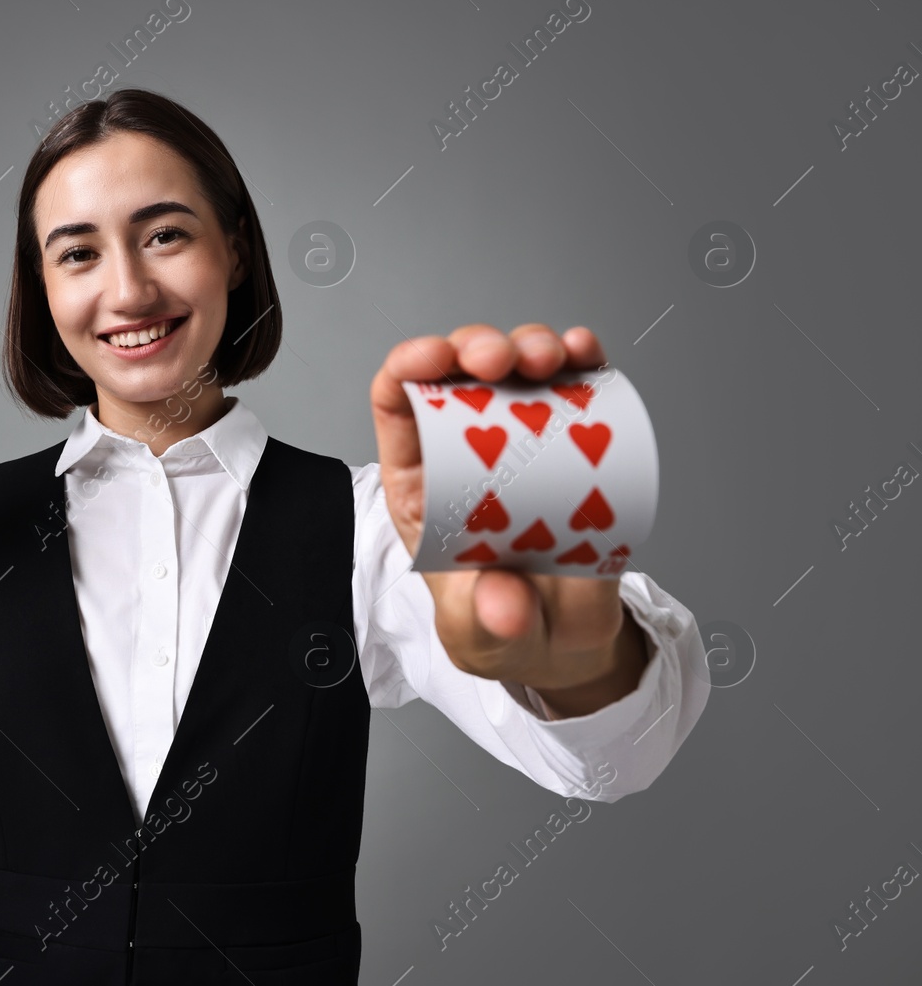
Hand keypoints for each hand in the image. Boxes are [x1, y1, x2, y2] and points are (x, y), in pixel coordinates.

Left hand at [368, 323, 640, 699]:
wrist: (564, 640)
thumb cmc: (503, 628)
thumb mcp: (481, 638)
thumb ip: (486, 622)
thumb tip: (504, 600)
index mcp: (422, 484)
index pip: (399, 407)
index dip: (408, 368)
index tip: (433, 358)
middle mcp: (468, 452)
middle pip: (460, 373)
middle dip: (477, 347)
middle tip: (502, 361)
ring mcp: (525, 440)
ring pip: (518, 368)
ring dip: (531, 344)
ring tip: (549, 359)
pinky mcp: (578, 442)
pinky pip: (579, 387)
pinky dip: (583, 359)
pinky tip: (588, 353)